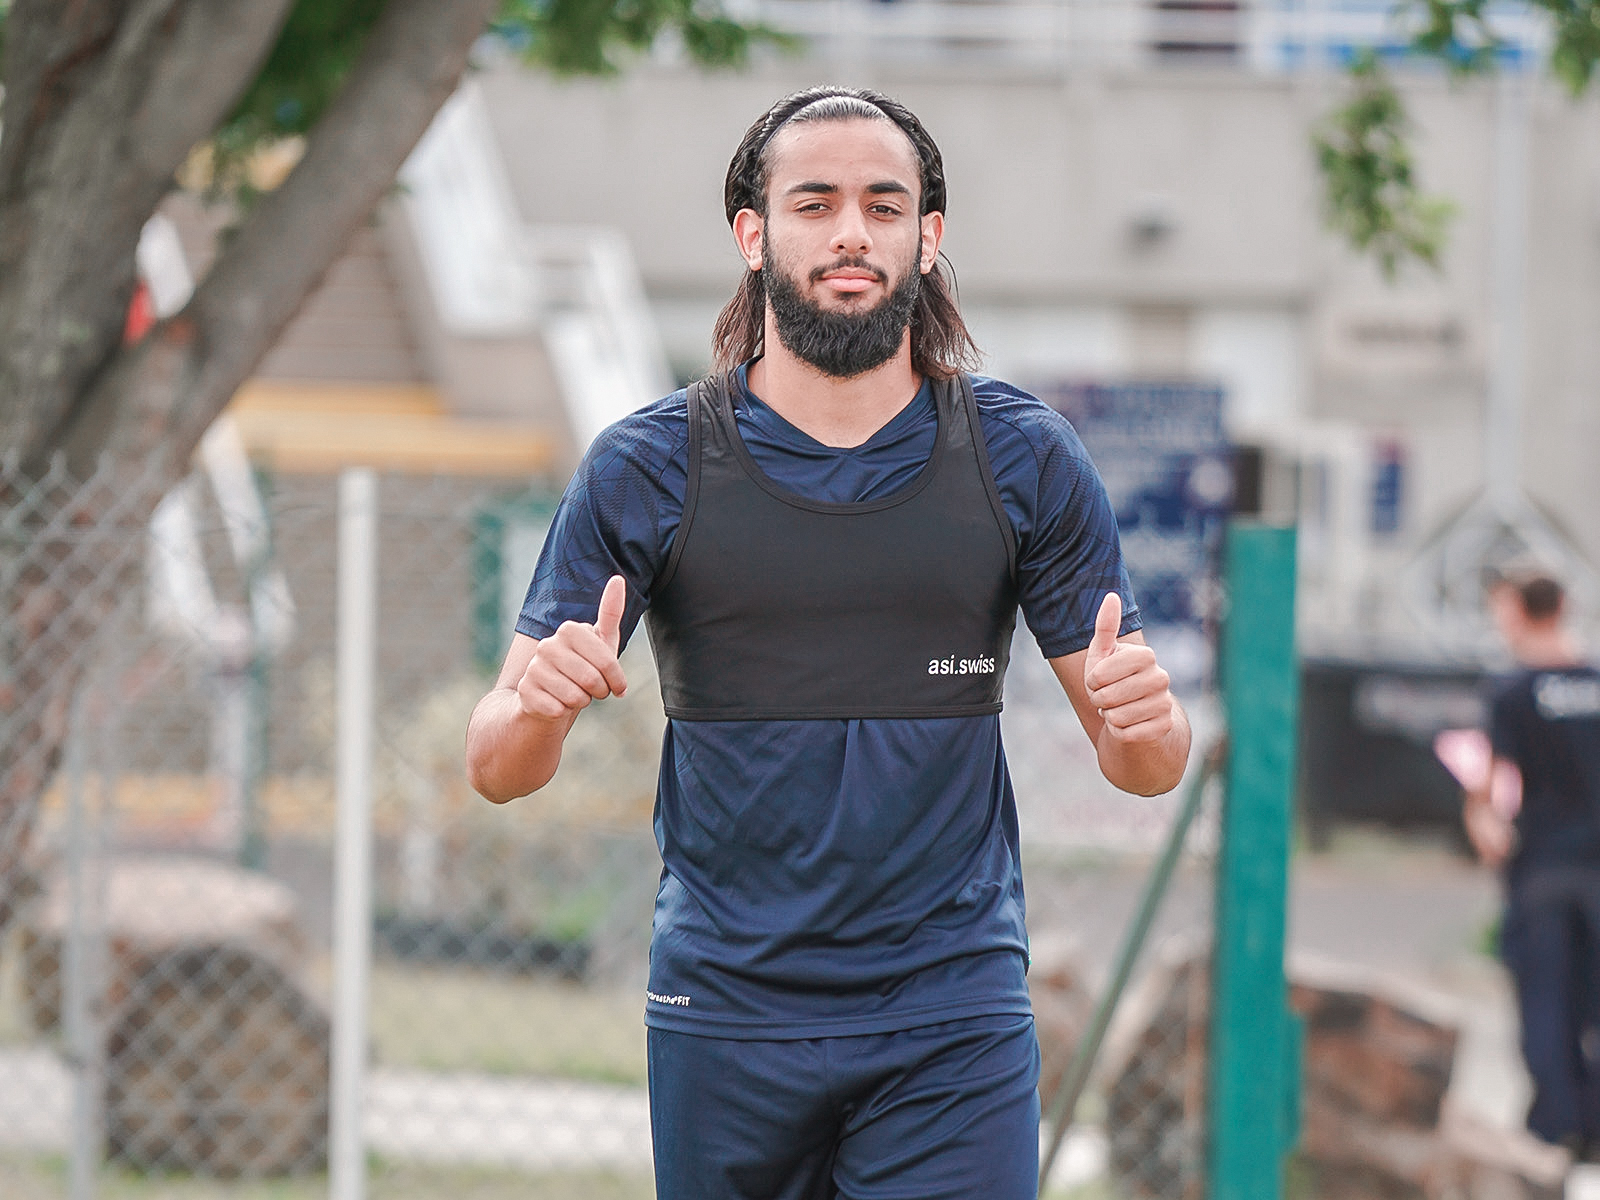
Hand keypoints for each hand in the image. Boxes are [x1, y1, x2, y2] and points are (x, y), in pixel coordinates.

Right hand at [515, 575, 627, 720]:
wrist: (547, 696)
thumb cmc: (582, 667)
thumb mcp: (601, 643)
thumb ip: (610, 613)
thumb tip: (618, 579)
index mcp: (569, 630)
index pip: (607, 662)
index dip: (616, 679)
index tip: (616, 684)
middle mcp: (547, 645)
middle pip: (592, 680)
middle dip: (599, 692)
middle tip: (593, 690)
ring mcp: (533, 668)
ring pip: (575, 697)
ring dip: (581, 702)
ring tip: (573, 694)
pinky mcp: (525, 691)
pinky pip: (558, 710)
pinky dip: (563, 712)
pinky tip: (556, 703)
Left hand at [1083, 592, 1174, 744]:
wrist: (1135, 710)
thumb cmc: (1113, 678)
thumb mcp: (1103, 652)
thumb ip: (1105, 626)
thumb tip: (1111, 596)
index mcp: (1146, 656)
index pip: (1101, 674)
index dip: (1092, 680)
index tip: (1099, 678)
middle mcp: (1161, 678)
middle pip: (1108, 697)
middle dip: (1099, 700)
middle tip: (1107, 696)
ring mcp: (1165, 703)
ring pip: (1116, 717)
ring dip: (1109, 716)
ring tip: (1117, 708)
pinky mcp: (1163, 727)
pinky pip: (1126, 734)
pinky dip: (1118, 732)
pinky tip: (1127, 723)